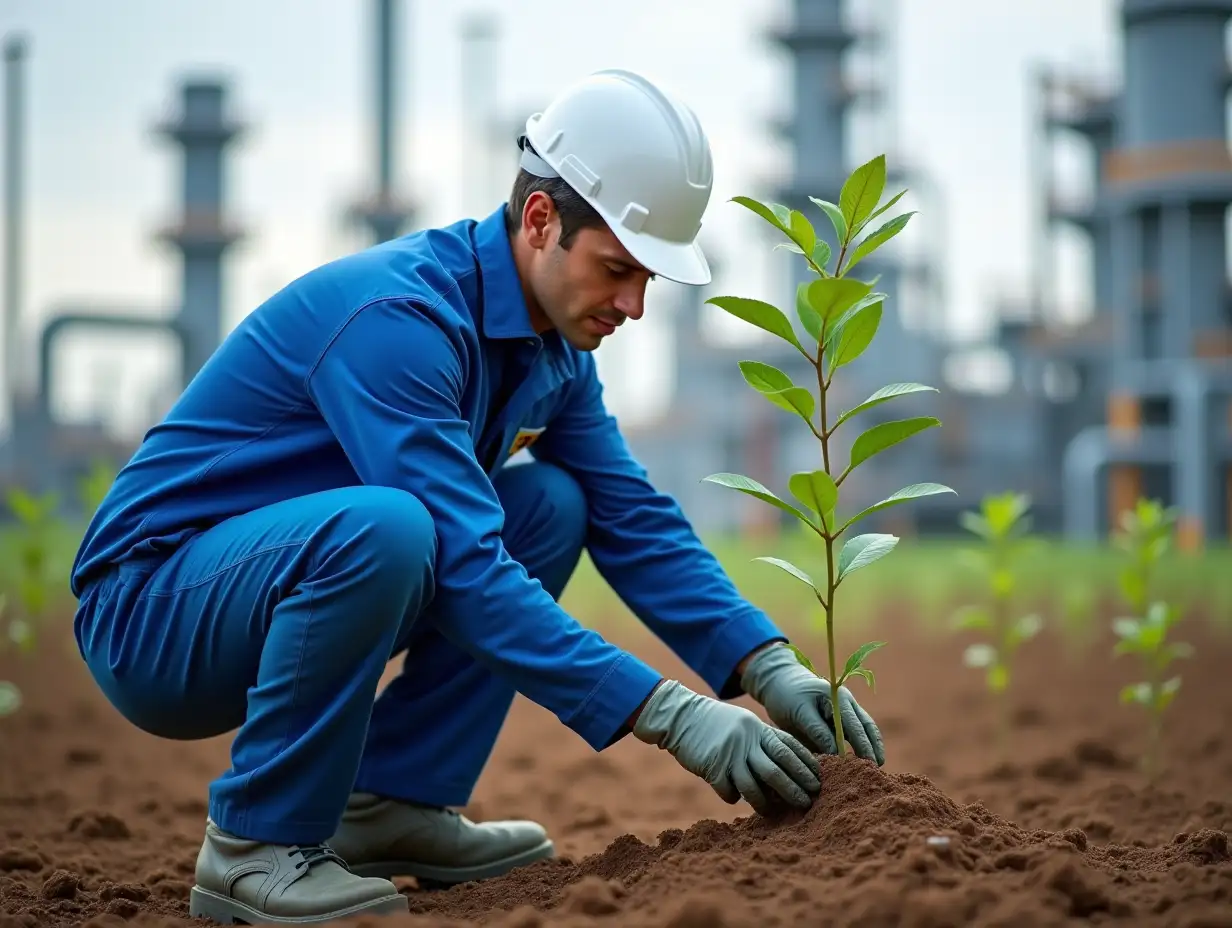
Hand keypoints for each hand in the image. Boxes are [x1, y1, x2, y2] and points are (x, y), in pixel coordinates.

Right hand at [631, 679, 820, 814]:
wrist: (682, 716)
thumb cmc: (717, 723)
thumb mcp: (745, 724)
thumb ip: (764, 742)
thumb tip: (787, 769)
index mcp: (759, 728)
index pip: (790, 748)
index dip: (807, 765)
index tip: (819, 780)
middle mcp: (749, 741)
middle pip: (779, 768)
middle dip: (796, 787)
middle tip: (808, 802)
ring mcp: (731, 755)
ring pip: (756, 786)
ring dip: (767, 804)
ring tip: (773, 812)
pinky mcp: (713, 768)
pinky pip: (729, 792)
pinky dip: (734, 798)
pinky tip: (736, 798)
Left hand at [740, 643, 884, 764]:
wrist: (779, 681)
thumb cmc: (787, 696)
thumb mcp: (799, 712)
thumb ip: (817, 732)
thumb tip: (836, 754)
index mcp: (838, 699)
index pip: (854, 725)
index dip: (861, 745)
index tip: (865, 763)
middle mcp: (847, 704)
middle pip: (866, 727)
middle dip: (872, 748)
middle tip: (876, 769)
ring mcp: (846, 710)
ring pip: (865, 730)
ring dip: (871, 747)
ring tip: (876, 768)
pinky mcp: (840, 720)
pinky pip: (854, 733)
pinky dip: (860, 746)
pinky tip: (860, 762)